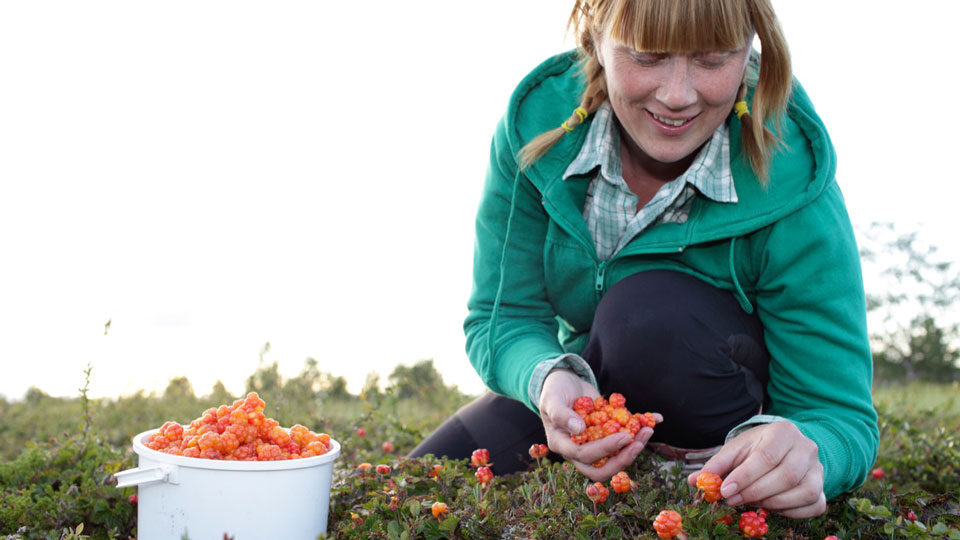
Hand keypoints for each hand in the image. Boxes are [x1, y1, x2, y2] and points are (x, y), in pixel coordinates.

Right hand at [538, 369, 658, 481]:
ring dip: (635, 447)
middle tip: (638, 443)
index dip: (605, 450)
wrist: (563, 380)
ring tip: (648, 430)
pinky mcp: (608, 433)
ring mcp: (595, 443)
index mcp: (563, 444)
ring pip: (616, 456)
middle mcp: (580, 449)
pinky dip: (641, 427)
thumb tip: (579, 429)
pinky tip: (655, 418)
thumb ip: (561, 414)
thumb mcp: (552, 399)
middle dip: (623, 459)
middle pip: (602, 468)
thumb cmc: (553, 390)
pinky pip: (626, 438)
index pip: (585, 456)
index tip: (624, 437)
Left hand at [686, 421, 825, 517]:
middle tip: (732, 500)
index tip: (725, 490)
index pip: (767, 456)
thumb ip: (716, 465)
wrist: (783, 446)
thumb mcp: (735, 450)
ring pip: (803, 492)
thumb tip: (694, 481)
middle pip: (786, 475)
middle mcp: (806, 448)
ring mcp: (818, 469)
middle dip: (755, 492)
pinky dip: (791, 512)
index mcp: (784, 432)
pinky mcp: (823, 488)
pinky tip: (769, 507)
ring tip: (750, 502)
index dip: (745, 476)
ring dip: (772, 503)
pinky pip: (814, 505)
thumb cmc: (756, 448)